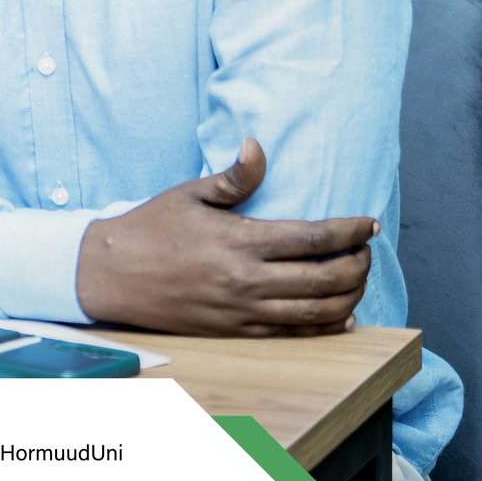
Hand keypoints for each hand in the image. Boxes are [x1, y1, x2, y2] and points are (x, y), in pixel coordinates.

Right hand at [75, 138, 374, 336]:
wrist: (112, 274)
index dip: (350, 231)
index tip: (369, 225)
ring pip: (317, 311)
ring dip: (349, 296)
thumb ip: (233, 177)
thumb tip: (257, 146)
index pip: (314, 237)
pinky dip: (324, 327)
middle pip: (327, 278)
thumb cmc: (150, 228)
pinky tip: (340, 316)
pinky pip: (293, 334)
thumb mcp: (189, 193)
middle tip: (366, 252)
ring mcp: (244, 309)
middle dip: (358, 265)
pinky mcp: (236, 330)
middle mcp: (248, 279)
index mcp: (240, 240)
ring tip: (357, 280)